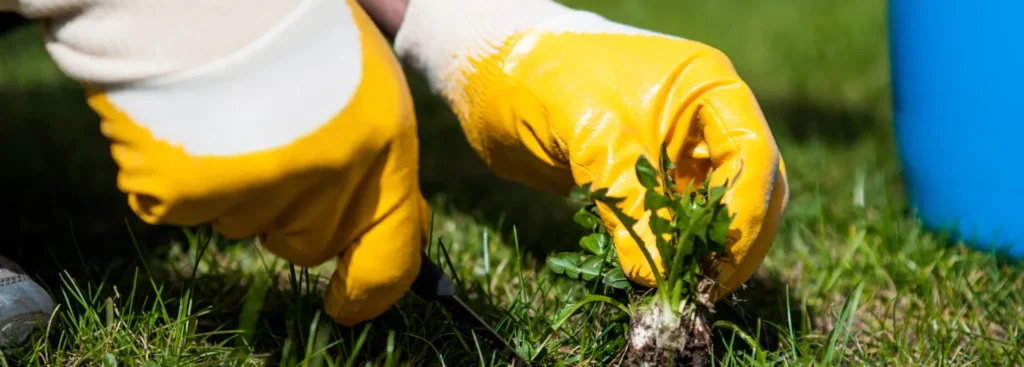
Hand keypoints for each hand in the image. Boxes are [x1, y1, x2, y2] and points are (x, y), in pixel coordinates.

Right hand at [82, 0, 427, 324]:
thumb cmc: (283, 18)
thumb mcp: (362, 79)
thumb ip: (377, 158)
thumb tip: (393, 225)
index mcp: (380, 145)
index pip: (388, 254)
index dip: (370, 290)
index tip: (350, 303)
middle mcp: (325, 179)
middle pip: (309, 242)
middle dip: (294, 210)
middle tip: (271, 142)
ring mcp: (253, 190)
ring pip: (247, 224)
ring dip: (237, 185)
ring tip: (227, 111)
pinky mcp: (183, 194)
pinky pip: (183, 209)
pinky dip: (178, 175)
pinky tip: (184, 120)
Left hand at [396, 0, 787, 300]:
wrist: (487, 70)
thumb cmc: (541, 76)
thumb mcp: (591, 133)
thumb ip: (629, 199)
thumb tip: (656, 273)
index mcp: (706, 86)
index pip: (752, 155)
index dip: (745, 213)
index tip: (719, 261)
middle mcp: (702, 119)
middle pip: (746, 190)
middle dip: (728, 241)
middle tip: (698, 287)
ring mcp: (675, 151)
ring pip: (709, 213)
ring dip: (695, 251)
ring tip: (670, 287)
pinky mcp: (645, 179)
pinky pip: (670, 223)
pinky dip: (663, 250)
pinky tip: (646, 272)